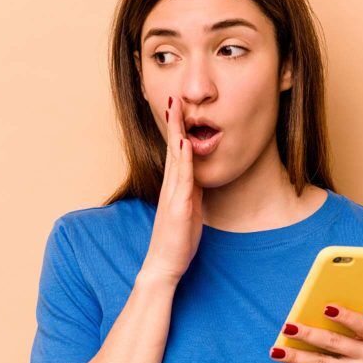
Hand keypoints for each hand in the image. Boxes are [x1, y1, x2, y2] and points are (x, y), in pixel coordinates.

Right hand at [139, 95, 203, 283]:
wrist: (164, 265)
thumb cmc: (177, 240)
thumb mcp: (189, 210)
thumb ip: (191, 191)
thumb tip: (198, 177)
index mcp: (175, 186)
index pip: (177, 151)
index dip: (178, 129)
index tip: (178, 107)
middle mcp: (171, 186)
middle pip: (173, 147)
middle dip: (174, 122)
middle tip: (174, 97)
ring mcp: (172, 196)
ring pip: (176, 158)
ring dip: (177, 134)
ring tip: (176, 111)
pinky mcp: (177, 208)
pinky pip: (182, 180)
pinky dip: (184, 161)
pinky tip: (185, 145)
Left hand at [269, 304, 362, 362]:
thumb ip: (354, 333)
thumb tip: (315, 316)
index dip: (345, 316)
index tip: (326, 307)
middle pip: (334, 343)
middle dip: (308, 334)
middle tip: (287, 326)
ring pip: (322, 362)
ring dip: (297, 355)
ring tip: (276, 349)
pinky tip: (288, 360)